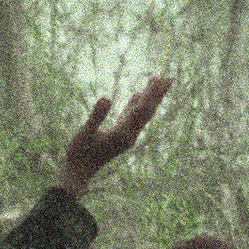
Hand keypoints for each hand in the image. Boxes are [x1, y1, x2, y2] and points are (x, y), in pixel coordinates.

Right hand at [57, 76, 173, 194]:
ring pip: (141, 114)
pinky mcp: (120, 136)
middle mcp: (129, 135)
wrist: (78, 171)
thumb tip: (106, 98)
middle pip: (148, 111)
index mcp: (123, 134)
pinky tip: (137, 95)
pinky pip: (131, 117)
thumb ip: (96, 116)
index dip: (150, 93)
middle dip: (158, 94)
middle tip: (170, 77)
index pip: (141, 110)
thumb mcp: (85, 132)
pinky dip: (135, 105)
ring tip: (157, 82)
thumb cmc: (79, 152)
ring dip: (149, 98)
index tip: (157, 78)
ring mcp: (126, 136)